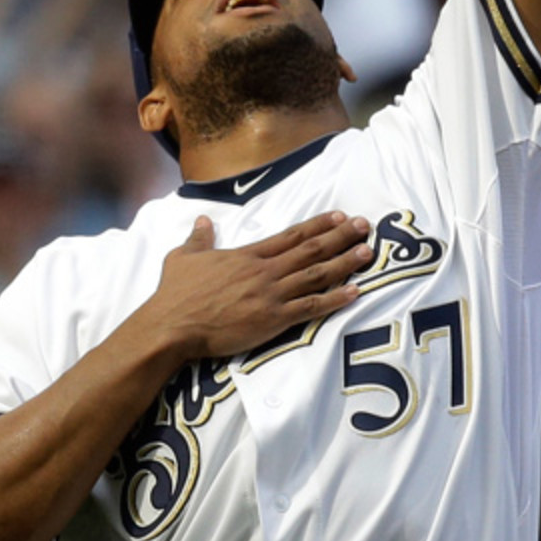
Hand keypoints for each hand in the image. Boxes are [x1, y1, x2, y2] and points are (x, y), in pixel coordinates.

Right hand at [154, 210, 371, 358]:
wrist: (173, 325)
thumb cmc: (176, 293)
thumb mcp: (183, 257)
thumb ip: (198, 238)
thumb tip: (202, 221)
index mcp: (247, 255)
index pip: (291, 235)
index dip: (318, 225)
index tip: (340, 216)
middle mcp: (264, 271)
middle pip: (311, 250)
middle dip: (340, 237)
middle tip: (365, 227)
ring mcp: (271, 295)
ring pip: (316, 274)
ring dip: (344, 262)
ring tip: (367, 252)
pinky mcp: (273, 320)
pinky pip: (311, 307)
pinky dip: (335, 299)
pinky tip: (355, 292)